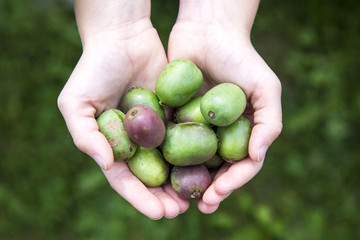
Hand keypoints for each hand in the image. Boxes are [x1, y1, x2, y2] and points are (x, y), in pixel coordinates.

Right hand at [57, 0, 188, 218]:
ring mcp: (155, 128)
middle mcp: (135, 141)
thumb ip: (85, 136)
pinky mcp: (173, 114)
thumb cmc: (94, 67)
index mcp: (112, 144)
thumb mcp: (76, 101)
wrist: (123, 36)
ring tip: (197, 197)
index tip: (158, 213)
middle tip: (180, 211)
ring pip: (171, 161)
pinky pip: (185, 136)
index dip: (140, 198)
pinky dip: (195, 153)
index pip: (125, 179)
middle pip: (151, 176)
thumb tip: (107, 165)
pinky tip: (208, 166)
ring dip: (182, 180)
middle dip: (164, 196)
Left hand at [168, 0, 281, 212]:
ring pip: (192, 162)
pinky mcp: (174, 117)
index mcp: (243, 132)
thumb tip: (256, 157)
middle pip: (216, 169)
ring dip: (187, 182)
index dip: (233, 183)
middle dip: (210, 190)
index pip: (241, 165)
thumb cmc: (240, 57)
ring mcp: (197, 127)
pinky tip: (159, 172)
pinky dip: (166, 158)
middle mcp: (220, 133)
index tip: (218, 194)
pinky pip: (170, 141)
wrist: (207, 30)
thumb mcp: (266, 87)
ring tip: (179, 199)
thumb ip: (269, 122)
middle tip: (201, 206)